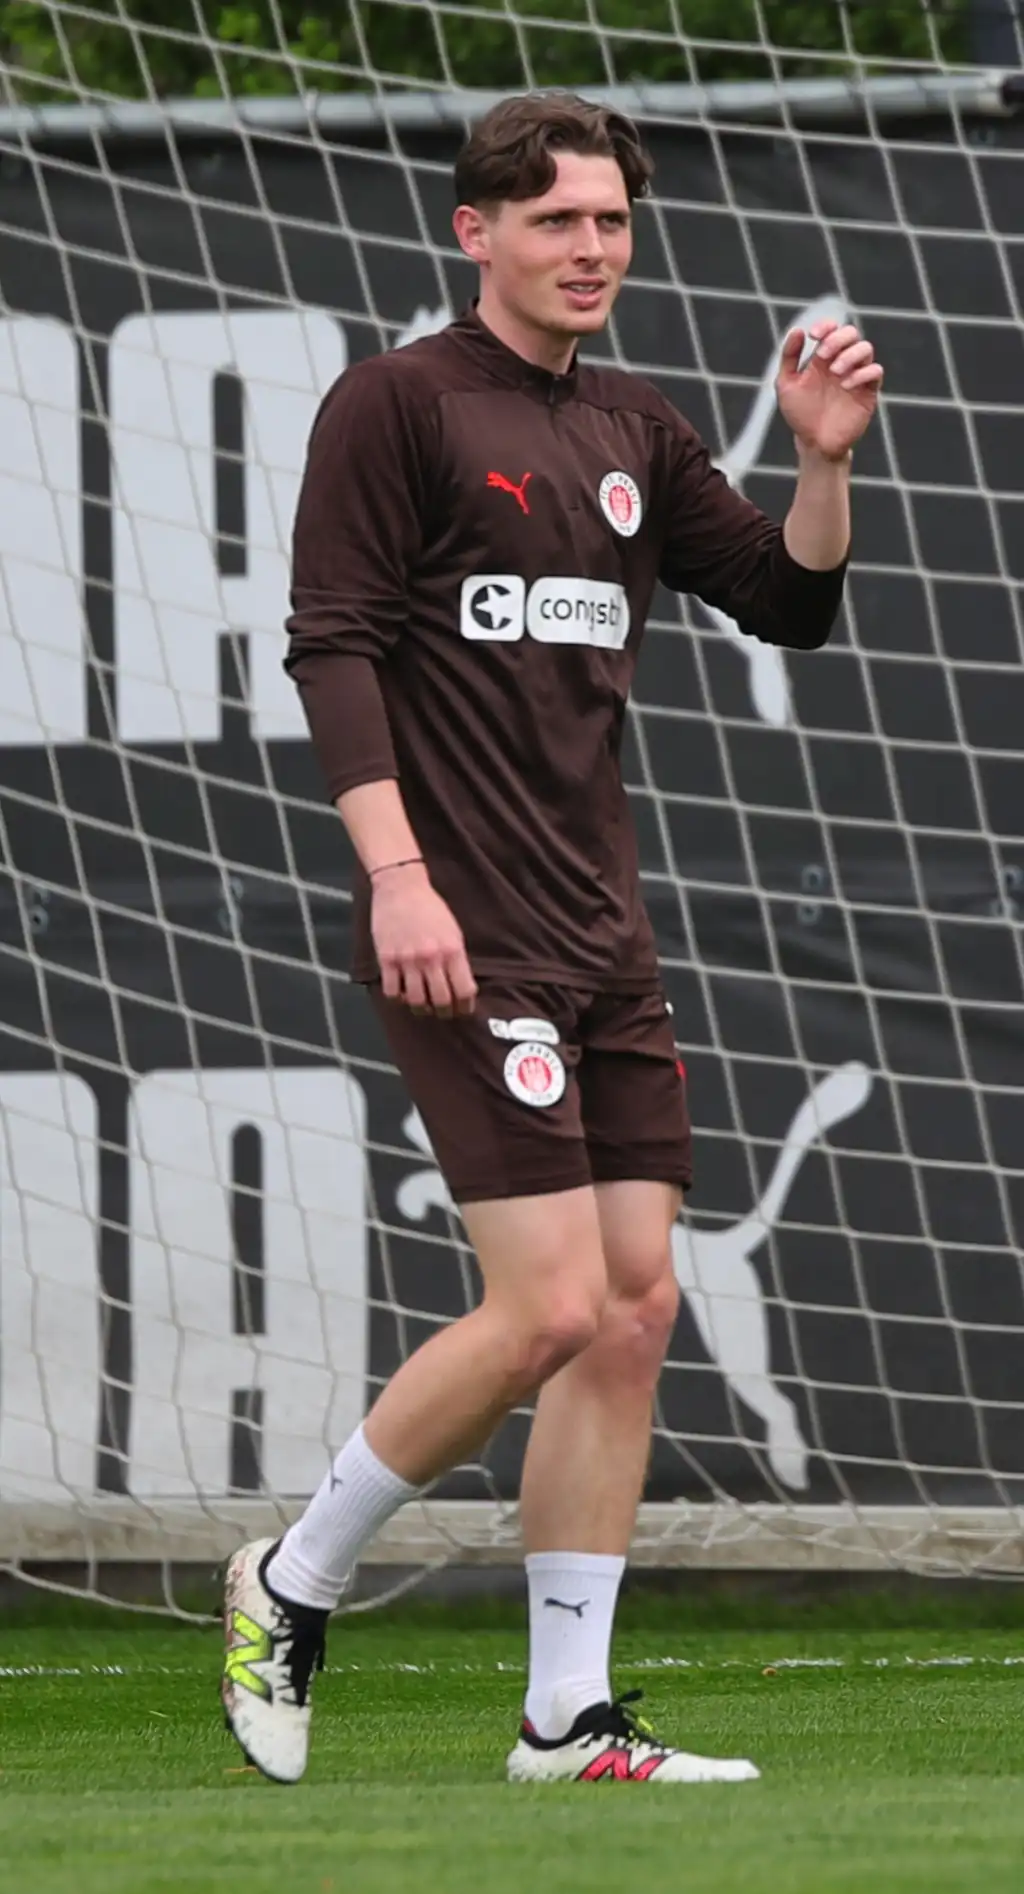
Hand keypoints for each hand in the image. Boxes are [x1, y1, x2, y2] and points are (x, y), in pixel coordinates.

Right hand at [371, 862, 477, 1018]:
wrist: (401, 888)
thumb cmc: (431, 908)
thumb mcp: (453, 931)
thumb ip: (456, 958)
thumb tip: (460, 985)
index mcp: (452, 950)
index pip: (464, 990)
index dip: (466, 1006)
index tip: (464, 1009)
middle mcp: (431, 958)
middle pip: (441, 1001)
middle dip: (445, 1012)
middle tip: (443, 1012)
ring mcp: (407, 960)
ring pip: (416, 1001)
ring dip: (422, 1008)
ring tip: (423, 1006)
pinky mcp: (386, 959)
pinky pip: (392, 992)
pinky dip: (399, 998)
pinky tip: (402, 993)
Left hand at [776, 320, 882, 462]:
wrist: (814, 443)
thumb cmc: (801, 414)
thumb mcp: (786, 385)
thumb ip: (789, 358)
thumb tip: (797, 330)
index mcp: (823, 358)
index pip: (832, 329)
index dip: (826, 325)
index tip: (814, 335)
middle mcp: (842, 362)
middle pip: (851, 333)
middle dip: (837, 339)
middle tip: (822, 356)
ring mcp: (856, 376)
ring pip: (866, 348)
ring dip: (850, 355)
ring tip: (835, 372)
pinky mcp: (868, 392)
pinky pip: (875, 371)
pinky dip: (862, 373)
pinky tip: (845, 385)